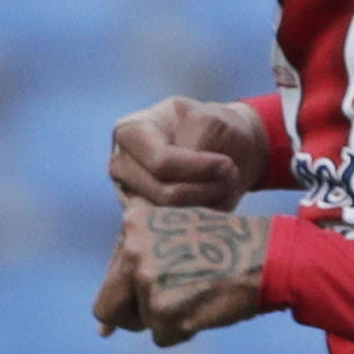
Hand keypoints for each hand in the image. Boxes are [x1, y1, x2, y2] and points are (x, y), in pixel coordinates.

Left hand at [94, 200, 270, 346]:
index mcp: (133, 225)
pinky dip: (184, 331)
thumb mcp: (178, 235)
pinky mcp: (165, 310)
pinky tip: (206, 308)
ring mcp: (148, 281)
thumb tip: (102, 330)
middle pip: (107, 307)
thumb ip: (141, 266)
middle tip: (166, 308)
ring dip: (168, 320)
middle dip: (132, 316)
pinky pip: (163, 337)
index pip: (111, 276)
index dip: (131, 293)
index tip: (157, 292)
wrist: (268, 255)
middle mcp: (134, 250)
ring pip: (142, 323)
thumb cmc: (228, 246)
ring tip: (200, 296)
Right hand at [109, 97, 269, 209]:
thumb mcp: (209, 122)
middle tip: (232, 175)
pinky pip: (177, 232)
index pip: (161, 162)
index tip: (227, 164)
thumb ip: (196, 151)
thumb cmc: (214, 128)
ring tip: (227, 185)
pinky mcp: (145, 221)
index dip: (198, 168)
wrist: (223, 147)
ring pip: (172, 218)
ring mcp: (129, 196)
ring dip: (210, 204)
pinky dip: (205, 219)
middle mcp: (121, 166)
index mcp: (130, 132)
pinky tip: (219, 201)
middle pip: (165, 195)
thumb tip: (178, 191)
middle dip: (208, 189)